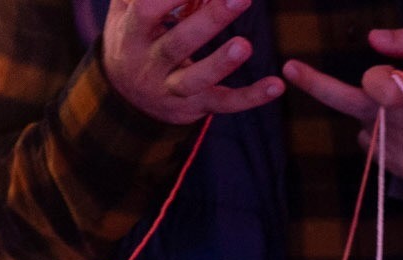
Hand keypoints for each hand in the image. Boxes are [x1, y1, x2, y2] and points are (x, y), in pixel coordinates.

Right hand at [102, 0, 284, 125]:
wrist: (125, 96)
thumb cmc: (135, 37)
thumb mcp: (127, 9)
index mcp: (133, 30)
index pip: (149, 9)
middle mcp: (150, 62)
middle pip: (178, 42)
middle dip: (208, 20)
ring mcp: (172, 88)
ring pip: (197, 79)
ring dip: (222, 63)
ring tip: (246, 45)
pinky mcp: (196, 106)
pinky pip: (225, 104)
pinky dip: (251, 98)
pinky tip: (277, 86)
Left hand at [285, 29, 402, 182]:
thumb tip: (372, 38)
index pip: (380, 88)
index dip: (376, 81)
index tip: (369, 77)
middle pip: (354, 104)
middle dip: (321, 85)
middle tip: (290, 69)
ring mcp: (402, 153)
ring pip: (365, 125)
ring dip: (374, 114)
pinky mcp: (399, 170)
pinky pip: (374, 146)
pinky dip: (383, 136)